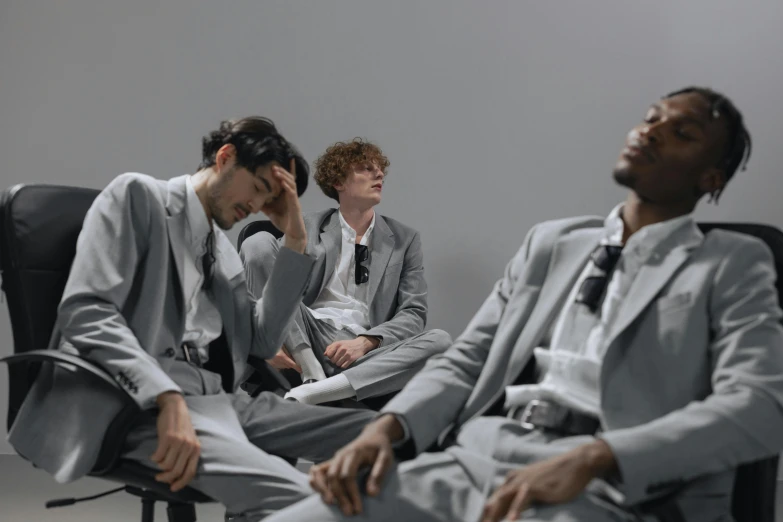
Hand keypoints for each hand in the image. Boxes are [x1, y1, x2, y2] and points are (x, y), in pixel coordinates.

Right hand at [151, 392, 200, 491]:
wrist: (175, 407)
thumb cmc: (181, 425)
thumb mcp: (190, 440)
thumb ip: (186, 456)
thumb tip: (176, 475)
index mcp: (196, 449)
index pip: (190, 472)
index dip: (181, 483)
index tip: (173, 488)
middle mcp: (189, 447)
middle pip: (176, 471)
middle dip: (166, 478)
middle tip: (159, 477)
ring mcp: (178, 442)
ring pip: (166, 465)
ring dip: (159, 466)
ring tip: (159, 460)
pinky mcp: (167, 438)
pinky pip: (158, 456)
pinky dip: (154, 458)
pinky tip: (155, 454)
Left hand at [260, 159, 306, 251]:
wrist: (292, 233)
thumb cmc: (283, 221)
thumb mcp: (269, 211)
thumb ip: (263, 204)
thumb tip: (251, 199)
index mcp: (286, 195)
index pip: (288, 180)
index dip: (289, 169)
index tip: (287, 159)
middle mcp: (291, 195)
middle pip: (289, 179)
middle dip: (282, 171)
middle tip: (273, 165)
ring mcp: (294, 199)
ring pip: (291, 184)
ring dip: (284, 176)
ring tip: (276, 171)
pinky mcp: (295, 205)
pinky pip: (292, 193)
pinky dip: (287, 187)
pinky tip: (282, 183)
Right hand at [268, 345, 301, 371]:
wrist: (263, 346)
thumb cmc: (272, 344)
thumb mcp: (281, 345)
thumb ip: (286, 351)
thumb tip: (291, 356)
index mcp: (281, 357)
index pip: (291, 364)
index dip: (297, 367)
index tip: (301, 370)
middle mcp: (278, 362)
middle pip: (288, 366)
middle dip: (291, 363)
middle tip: (292, 359)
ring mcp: (273, 365)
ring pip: (283, 367)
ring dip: (285, 364)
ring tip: (284, 358)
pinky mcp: (270, 365)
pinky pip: (278, 367)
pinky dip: (280, 365)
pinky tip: (278, 360)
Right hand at [308, 415, 402, 515]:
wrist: (373, 435)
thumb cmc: (381, 448)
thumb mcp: (386, 458)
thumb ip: (378, 474)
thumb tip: (371, 494)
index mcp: (354, 453)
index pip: (348, 475)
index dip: (351, 493)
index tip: (358, 508)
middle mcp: (341, 455)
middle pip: (333, 476)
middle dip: (339, 496)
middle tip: (348, 512)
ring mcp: (334, 458)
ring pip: (320, 473)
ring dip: (322, 489)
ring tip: (330, 503)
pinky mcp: (332, 463)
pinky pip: (317, 471)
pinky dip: (315, 482)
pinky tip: (321, 494)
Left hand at [324, 337, 377, 368]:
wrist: (361, 344)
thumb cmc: (348, 344)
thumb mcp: (339, 342)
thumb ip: (330, 347)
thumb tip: (324, 354)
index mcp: (338, 344)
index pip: (329, 354)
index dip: (330, 356)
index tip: (333, 356)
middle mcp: (342, 349)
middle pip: (333, 360)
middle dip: (335, 360)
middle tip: (338, 358)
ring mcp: (347, 354)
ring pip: (338, 364)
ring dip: (339, 363)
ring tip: (342, 360)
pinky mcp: (351, 359)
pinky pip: (343, 366)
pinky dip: (343, 365)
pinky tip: (345, 362)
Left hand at [480, 440, 616, 521]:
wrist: (575, 463)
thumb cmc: (556, 477)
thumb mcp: (534, 486)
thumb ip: (521, 496)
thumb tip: (511, 511)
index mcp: (511, 481)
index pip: (492, 501)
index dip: (484, 515)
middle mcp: (513, 480)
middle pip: (493, 502)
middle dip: (484, 517)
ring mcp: (524, 482)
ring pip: (502, 501)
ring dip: (494, 516)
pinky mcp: (536, 487)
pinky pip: (522, 500)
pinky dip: (515, 511)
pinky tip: (511, 521)